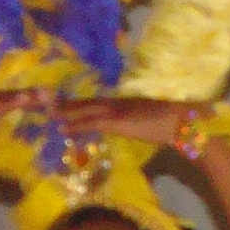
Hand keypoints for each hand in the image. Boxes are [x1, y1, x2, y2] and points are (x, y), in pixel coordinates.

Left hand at [51, 96, 197, 151]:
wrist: (182, 122)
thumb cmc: (170, 123)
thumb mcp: (147, 121)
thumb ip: (135, 122)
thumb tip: (128, 126)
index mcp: (124, 102)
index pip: (97, 102)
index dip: (80, 103)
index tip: (64, 103)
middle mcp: (118, 102)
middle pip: (88, 102)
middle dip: (67, 104)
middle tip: (48, 104)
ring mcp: (117, 110)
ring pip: (86, 109)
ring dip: (66, 112)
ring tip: (49, 113)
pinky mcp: (117, 121)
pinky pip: (91, 122)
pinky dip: (76, 124)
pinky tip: (63, 128)